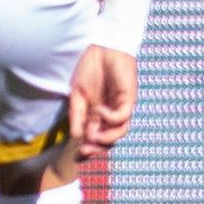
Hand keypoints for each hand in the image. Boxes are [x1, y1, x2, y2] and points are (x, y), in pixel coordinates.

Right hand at [67, 44, 136, 161]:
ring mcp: (120, 108)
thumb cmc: (89, 68)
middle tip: (84, 150)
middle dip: (97, 148)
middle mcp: (110, 115)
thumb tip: (76, 136)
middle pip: (109, 140)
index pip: (95, 138)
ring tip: (92, 136)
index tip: (77, 155)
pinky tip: (99, 111)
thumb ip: (76, 115)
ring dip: (106, 138)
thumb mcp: (76, 94)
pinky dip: (110, 118)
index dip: (88, 148)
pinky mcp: (128, 100)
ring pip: (119, 132)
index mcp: (97, 115)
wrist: (102, 48)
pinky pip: (122, 117)